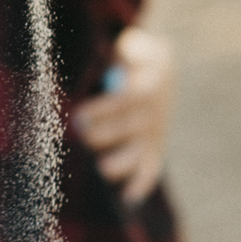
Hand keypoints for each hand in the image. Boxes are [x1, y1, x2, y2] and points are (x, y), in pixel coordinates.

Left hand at [71, 26, 174, 206]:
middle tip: (78, 135)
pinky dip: (140, 183)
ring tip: (102, 168)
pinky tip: (127, 197)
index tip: (78, 116)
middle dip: (103, 134)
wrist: (161, 73)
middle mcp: (154, 113)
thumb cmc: (134, 56)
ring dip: (122, 162)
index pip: (126, 101)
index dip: (103, 110)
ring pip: (140, 152)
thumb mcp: (136, 44)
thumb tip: (120, 53)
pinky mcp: (152, 149)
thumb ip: (129, 47)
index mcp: (149, 85)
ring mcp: (154, 133)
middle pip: (129, 128)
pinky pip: (149, 169)